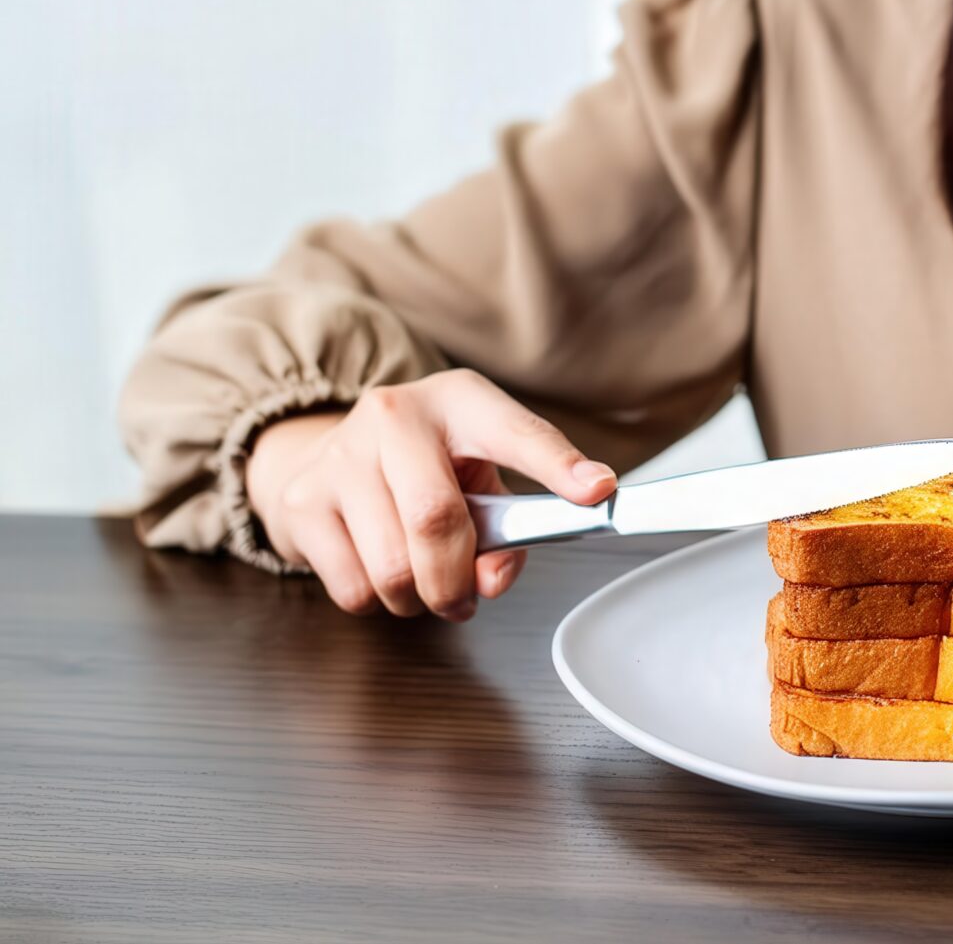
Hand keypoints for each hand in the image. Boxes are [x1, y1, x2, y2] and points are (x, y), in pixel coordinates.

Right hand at [244, 369, 616, 619]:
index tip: (598, 491)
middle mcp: (395, 416)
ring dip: (419, 597)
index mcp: (459, 402)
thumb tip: (494, 577)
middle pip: (435, 519)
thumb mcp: (478, 477)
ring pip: (392, 566)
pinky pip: (353, 587)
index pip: (516, 432)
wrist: (321, 454)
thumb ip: (507, 525)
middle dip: (456, 580)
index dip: (559, 466)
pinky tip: (380, 572)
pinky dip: (378, 601)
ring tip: (421, 580)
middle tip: (463, 598)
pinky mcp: (302, 501)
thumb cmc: (421, 469)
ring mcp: (340, 455)